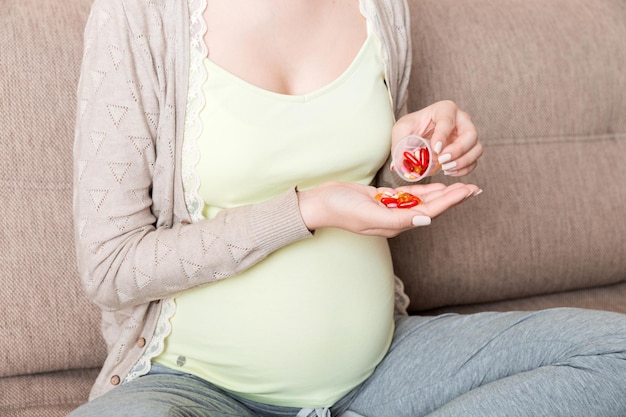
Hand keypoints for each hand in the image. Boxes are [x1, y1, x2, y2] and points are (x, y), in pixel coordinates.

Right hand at [298, 181, 480, 236]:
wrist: (320, 204)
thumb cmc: (341, 209)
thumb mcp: (369, 214)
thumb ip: (398, 219)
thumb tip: (426, 220)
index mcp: (396, 224)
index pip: (430, 212)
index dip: (451, 201)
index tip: (468, 190)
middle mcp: (396, 219)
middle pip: (432, 207)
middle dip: (453, 197)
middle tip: (474, 187)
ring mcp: (390, 209)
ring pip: (423, 201)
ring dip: (442, 193)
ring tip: (461, 186)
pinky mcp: (383, 200)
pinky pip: (409, 196)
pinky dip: (424, 190)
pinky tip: (436, 185)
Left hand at [392, 100, 482, 176]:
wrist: (418, 133)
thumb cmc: (412, 127)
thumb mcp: (401, 130)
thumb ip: (400, 144)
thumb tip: (398, 165)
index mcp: (444, 109)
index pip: (448, 120)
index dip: (443, 135)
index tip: (435, 149)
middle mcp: (461, 120)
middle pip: (471, 134)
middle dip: (458, 150)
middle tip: (442, 161)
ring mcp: (467, 135)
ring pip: (477, 148)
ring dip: (463, 161)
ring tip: (445, 169)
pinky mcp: (469, 149)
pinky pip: (474, 160)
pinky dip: (465, 169)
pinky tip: (449, 172)